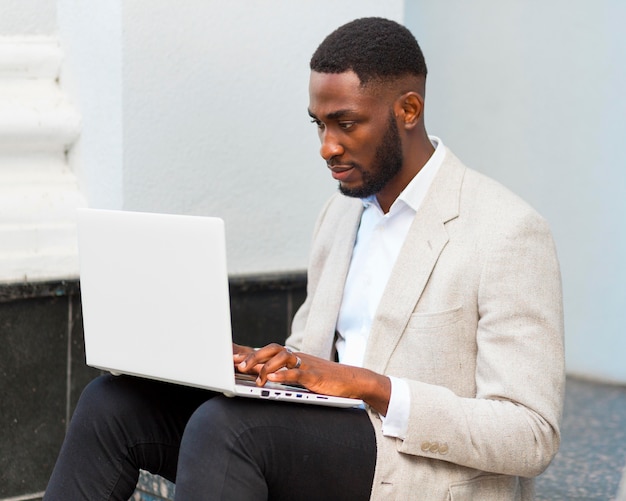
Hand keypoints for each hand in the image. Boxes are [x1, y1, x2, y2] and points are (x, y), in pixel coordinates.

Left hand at [236, 343, 390, 414]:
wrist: (352, 380)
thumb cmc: (325, 380)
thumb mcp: (302, 376)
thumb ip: (283, 374)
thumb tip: (260, 377)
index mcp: (292, 357)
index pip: (267, 350)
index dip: (249, 351)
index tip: (230, 355)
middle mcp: (297, 357)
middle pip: (271, 349)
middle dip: (253, 356)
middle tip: (238, 365)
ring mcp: (306, 364)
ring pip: (282, 357)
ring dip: (266, 366)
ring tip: (255, 376)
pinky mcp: (315, 375)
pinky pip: (297, 372)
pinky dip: (283, 375)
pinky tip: (272, 378)